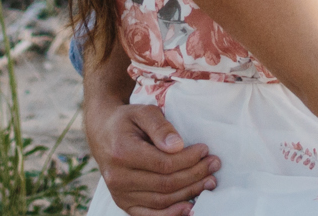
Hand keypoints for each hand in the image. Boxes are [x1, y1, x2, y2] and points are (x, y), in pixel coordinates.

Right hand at [89, 101, 218, 215]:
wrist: (103, 133)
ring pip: (161, 201)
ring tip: (209, 181)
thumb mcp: (143, 112)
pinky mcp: (123, 203)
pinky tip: (189, 207)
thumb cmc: (127, 121)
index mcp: (122, 153)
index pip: (163, 164)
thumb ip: (160, 127)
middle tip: (214, 164)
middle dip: (195, 175)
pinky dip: (170, 214)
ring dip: (189, 193)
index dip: (188, 159)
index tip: (205, 149)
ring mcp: (119, 194)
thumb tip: (178, 146)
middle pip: (165, 184)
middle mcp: (118, 177)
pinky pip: (148, 215)